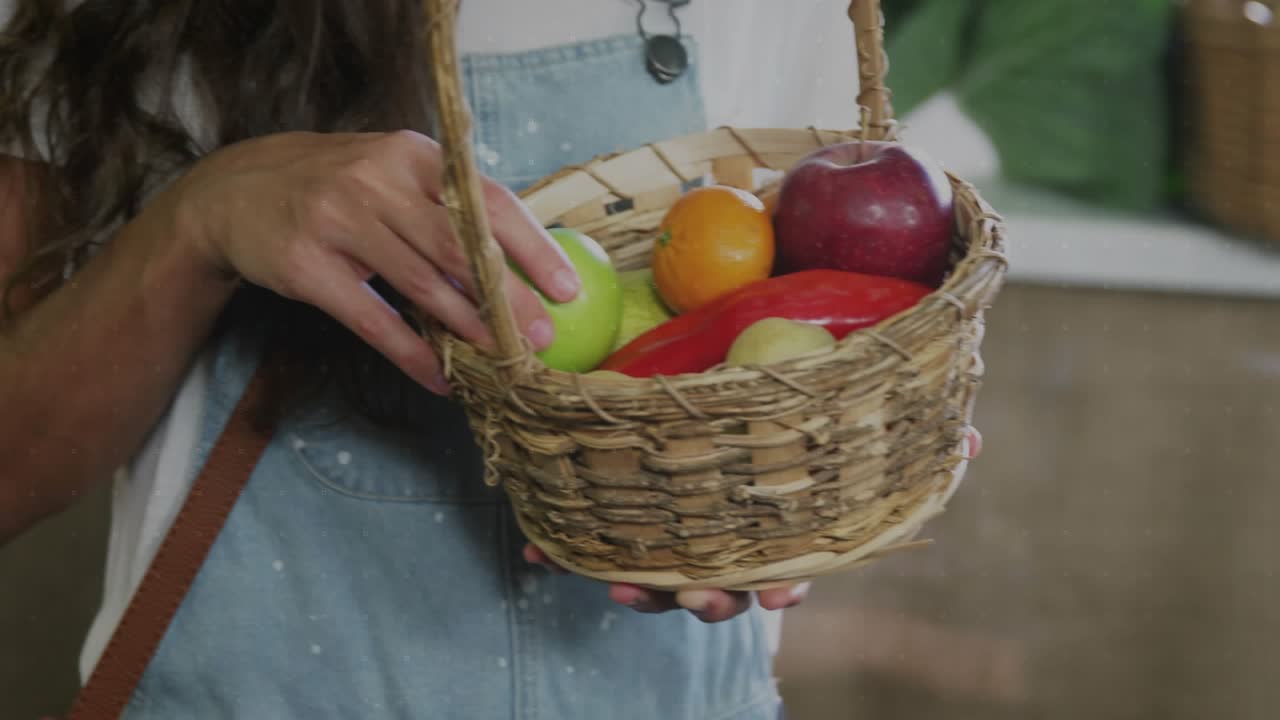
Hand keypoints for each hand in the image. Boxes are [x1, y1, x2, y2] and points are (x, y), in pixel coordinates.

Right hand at [150, 130, 579, 393]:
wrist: (236, 191)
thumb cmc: (339, 187)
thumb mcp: (392, 173)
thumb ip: (448, 206)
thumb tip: (524, 262)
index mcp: (412, 154)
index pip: (486, 200)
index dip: (531, 246)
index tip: (566, 287)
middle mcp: (375, 180)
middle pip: (459, 247)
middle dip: (508, 298)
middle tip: (541, 338)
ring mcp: (336, 221)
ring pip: (421, 284)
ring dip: (467, 330)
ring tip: (501, 360)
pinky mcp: (306, 266)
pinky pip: (372, 320)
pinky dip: (411, 353)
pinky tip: (441, 378)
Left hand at [520, 425, 982, 622]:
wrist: (700, 379)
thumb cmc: (791, 404)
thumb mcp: (842, 408)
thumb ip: (894, 423)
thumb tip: (972, 440)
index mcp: (776, 520)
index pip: (790, 564)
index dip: (784, 583)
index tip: (777, 595)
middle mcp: (726, 535)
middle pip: (719, 586)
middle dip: (707, 599)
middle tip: (693, 596)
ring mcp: (674, 528)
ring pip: (655, 573)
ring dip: (636, 587)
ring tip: (612, 583)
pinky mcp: (621, 513)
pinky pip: (592, 539)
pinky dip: (566, 552)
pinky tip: (537, 556)